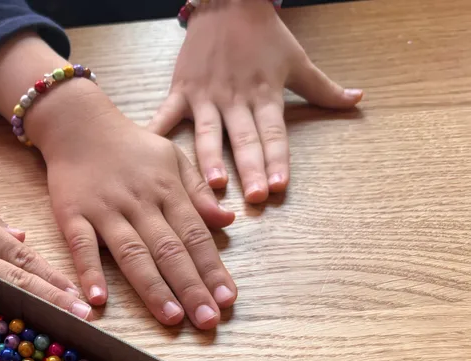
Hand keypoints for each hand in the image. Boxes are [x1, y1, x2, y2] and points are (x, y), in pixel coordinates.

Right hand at [38, 94, 236, 328]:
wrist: (79, 123)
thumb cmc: (130, 147)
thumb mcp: (172, 159)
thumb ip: (198, 192)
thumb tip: (228, 221)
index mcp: (167, 190)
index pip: (195, 235)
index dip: (212, 268)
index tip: (227, 299)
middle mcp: (139, 202)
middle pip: (169, 249)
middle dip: (191, 287)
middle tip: (208, 321)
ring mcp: (104, 209)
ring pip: (132, 252)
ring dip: (153, 287)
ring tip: (172, 317)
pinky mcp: (72, 214)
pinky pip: (82, 246)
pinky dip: (90, 271)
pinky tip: (99, 300)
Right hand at [148, 0, 362, 202]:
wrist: (228, 2)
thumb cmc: (263, 34)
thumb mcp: (297, 61)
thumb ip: (324, 88)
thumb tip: (357, 100)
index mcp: (265, 95)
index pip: (274, 134)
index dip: (278, 159)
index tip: (280, 185)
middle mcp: (236, 99)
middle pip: (245, 140)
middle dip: (251, 169)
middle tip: (255, 196)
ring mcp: (205, 96)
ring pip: (209, 133)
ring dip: (211, 159)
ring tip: (214, 184)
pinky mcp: (181, 89)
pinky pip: (166, 115)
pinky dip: (156, 132)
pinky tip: (148, 153)